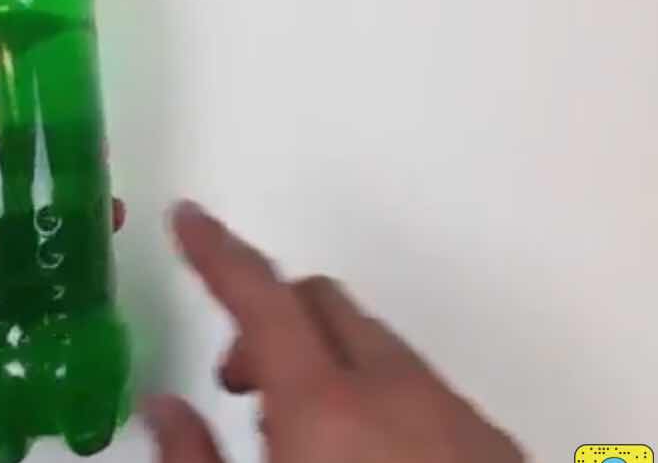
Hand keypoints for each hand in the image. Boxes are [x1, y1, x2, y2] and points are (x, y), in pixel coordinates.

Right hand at [144, 202, 522, 462]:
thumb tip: (161, 405)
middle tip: (238, 386)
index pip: (260, 295)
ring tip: (303, 443)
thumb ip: (191, 460)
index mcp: (324, 407)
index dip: (216, 251)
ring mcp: (457, 420)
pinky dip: (383, 396)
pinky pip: (426, 389)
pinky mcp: (497, 451)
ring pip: (380, 346)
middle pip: (324, 301)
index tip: (187, 219)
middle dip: (271, 316)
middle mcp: (399, 393)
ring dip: (329, 361)